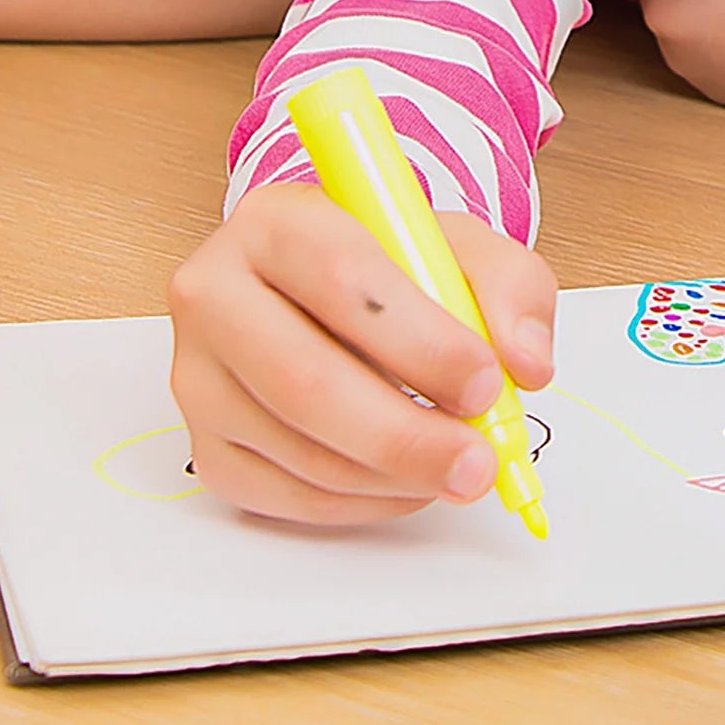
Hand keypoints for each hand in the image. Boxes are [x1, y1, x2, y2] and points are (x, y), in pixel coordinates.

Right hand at [168, 181, 555, 525]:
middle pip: (302, 379)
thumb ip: (511, 289)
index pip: (339, 277)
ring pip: (297, 447)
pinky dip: (360, 503)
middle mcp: (213, 292)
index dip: (417, 340)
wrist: (330, 294)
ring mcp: (198, 375)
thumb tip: (526, 363)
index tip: (484, 383)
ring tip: (455, 467)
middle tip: (478, 461)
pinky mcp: (204, 442)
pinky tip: (406, 481)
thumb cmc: (392, 268)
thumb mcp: (463, 249)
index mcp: (274, 221)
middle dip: (404, 434)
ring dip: (392, 476)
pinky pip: (283, 495)